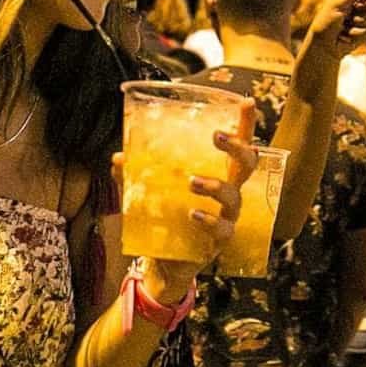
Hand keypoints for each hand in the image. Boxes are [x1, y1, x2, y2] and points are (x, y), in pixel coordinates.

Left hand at [133, 124, 257, 297]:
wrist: (165, 264)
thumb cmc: (165, 220)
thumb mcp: (146, 194)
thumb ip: (133, 176)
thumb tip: (118, 157)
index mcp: (217, 174)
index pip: (237, 146)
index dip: (245, 124)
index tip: (247, 102)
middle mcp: (228, 193)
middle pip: (247, 166)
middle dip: (238, 147)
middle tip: (216, 136)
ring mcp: (227, 217)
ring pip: (235, 196)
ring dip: (216, 185)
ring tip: (192, 181)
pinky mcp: (219, 241)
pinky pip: (222, 229)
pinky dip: (208, 220)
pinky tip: (193, 214)